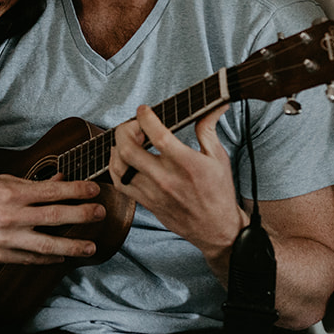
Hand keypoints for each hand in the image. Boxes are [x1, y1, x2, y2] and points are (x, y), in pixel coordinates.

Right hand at [0, 174, 104, 264]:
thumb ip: (32, 183)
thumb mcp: (2, 181)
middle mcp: (11, 217)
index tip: (95, 190)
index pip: (52, 191)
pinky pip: (31, 259)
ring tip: (90, 248)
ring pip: (47, 245)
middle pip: (55, 217)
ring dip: (72, 246)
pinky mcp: (0, 256)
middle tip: (100, 214)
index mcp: (12, 194)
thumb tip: (60, 180)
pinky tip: (62, 256)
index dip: (77, 190)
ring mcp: (6, 239)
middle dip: (82, 215)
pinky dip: (49, 258)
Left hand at [107, 104, 246, 279]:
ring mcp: (152, 192)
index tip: (144, 109)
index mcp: (186, 164)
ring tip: (128, 140)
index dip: (145, 118)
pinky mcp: (145, 202)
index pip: (157, 136)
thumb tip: (216, 104)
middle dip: (125, 130)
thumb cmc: (219, 192)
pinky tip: (124, 158)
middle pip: (129, 150)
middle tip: (134, 125)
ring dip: (117, 148)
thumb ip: (209, 128)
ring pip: (119, 166)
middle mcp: (166, 178)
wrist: (216, 229)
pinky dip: (115, 167)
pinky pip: (120, 183)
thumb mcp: (218, 157)